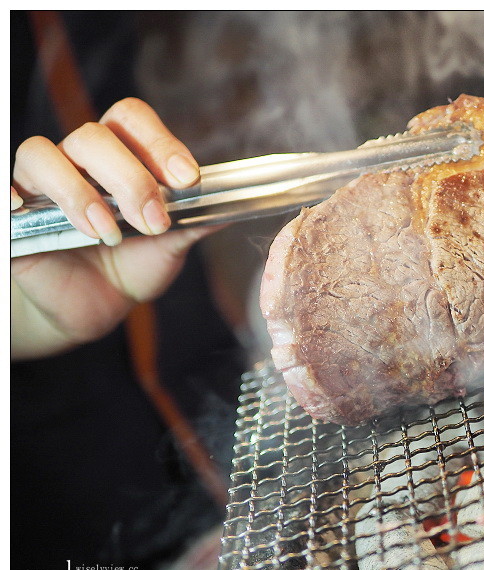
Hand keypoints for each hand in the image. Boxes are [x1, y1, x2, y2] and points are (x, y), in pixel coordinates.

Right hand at [12, 97, 214, 359]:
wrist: (91, 307)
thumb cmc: (130, 267)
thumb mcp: (168, 249)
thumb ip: (193, 225)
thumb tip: (231, 207)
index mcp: (121, 157)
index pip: (132, 119)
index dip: (159, 141)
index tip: (187, 179)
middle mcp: (79, 160)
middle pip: (93, 135)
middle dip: (130, 179)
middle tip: (153, 221)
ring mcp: (42, 182)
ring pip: (43, 153)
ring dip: (81, 194)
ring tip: (107, 233)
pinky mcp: (15, 210)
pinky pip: (3, 186)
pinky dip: (13, 194)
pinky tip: (27, 212)